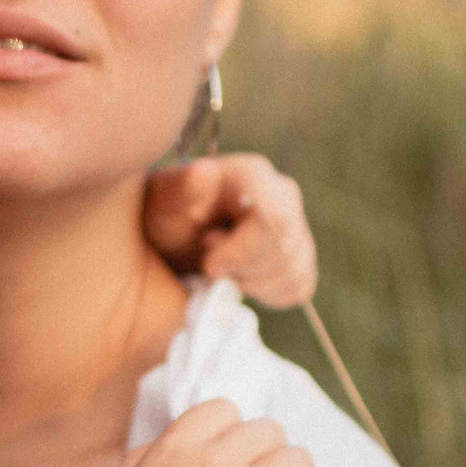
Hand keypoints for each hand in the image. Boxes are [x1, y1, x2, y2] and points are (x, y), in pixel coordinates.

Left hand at [142, 155, 317, 308]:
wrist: (177, 235)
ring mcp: (297, 224)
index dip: (244, 253)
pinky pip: (299, 286)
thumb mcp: (164, 203)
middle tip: (210, 265)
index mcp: (254, 175)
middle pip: (286, 250)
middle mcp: (283, 194)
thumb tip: (204, 172)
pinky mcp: (301, 255)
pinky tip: (242, 279)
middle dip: (243, 271)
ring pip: (294, 271)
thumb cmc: (169, 216)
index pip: (276, 220)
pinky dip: (268, 294)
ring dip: (252, 285)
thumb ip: (181, 189)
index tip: (210, 265)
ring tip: (224, 268)